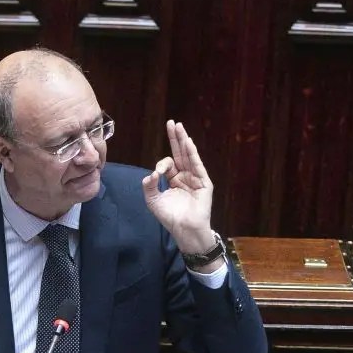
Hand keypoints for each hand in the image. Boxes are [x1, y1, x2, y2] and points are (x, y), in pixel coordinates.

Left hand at [141, 120, 215, 253]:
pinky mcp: (204, 183)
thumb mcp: (153, 201)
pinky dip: (193, 154)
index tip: (156, 173)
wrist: (184, 230)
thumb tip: (149, 173)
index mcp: (174, 180)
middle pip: (180, 153)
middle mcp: (185, 176)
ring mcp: (195, 178)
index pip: (168, 164)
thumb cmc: (170, 217)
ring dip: (184, 141)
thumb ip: (149, 186)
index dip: (162, 164)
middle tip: (171, 123)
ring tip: (178, 126)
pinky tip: (188, 143)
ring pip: (189, 156)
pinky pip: (197, 166)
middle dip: (175, 138)